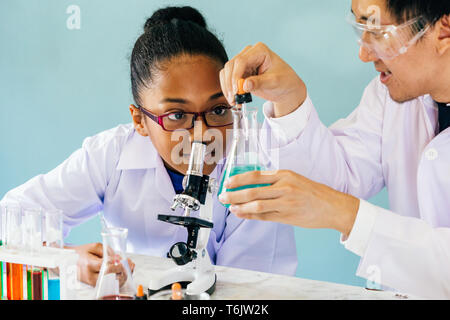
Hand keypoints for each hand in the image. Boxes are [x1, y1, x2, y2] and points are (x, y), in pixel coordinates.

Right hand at [70, 243, 134, 286]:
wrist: (69, 261)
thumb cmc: (82, 252)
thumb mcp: (94, 246)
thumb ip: (107, 250)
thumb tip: (118, 257)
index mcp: (88, 264)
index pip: (106, 266)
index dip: (117, 263)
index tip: (124, 259)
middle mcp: (89, 276)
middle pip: (109, 276)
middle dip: (121, 270)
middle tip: (128, 264)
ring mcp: (91, 283)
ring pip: (110, 283)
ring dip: (122, 276)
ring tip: (128, 268)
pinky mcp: (93, 286)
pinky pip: (108, 285)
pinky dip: (117, 280)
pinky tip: (123, 273)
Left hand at [218, 170, 359, 236]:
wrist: (332, 206)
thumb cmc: (312, 192)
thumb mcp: (294, 179)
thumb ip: (275, 181)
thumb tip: (252, 184)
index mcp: (284, 175)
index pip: (256, 175)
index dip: (239, 179)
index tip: (227, 182)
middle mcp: (284, 187)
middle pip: (252, 190)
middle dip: (234, 194)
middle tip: (223, 196)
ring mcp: (285, 203)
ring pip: (256, 204)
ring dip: (240, 206)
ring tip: (230, 207)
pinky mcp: (287, 216)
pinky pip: (264, 216)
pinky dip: (251, 215)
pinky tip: (242, 214)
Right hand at [219, 42, 306, 117]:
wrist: (285, 88)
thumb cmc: (284, 81)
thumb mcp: (274, 82)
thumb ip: (260, 82)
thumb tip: (245, 85)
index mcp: (259, 50)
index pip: (241, 61)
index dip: (236, 75)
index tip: (237, 90)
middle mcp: (249, 54)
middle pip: (231, 65)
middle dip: (230, 83)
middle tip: (234, 98)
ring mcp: (243, 63)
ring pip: (226, 72)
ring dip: (227, 87)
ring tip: (233, 101)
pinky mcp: (239, 72)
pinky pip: (227, 79)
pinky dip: (228, 89)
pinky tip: (234, 99)